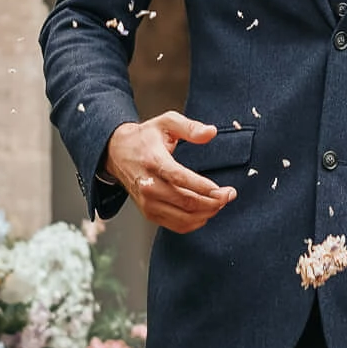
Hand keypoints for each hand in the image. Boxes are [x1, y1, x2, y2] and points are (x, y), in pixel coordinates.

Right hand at [105, 113, 234, 231]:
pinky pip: (176, 225)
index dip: (203, 187)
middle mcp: (148, 186)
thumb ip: (190, 127)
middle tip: (229, 195)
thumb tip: (211, 132)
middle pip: (185, 201)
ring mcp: (148, 202)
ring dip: (206, 213)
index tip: (221, 189)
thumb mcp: (166, 123)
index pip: (180, 179)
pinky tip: (206, 212)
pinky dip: (195, 223)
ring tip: (220, 203)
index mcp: (153, 162)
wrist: (117, 153)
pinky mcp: (149, 213)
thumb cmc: (144, 138)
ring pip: (183, 218)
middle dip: (212, 201)